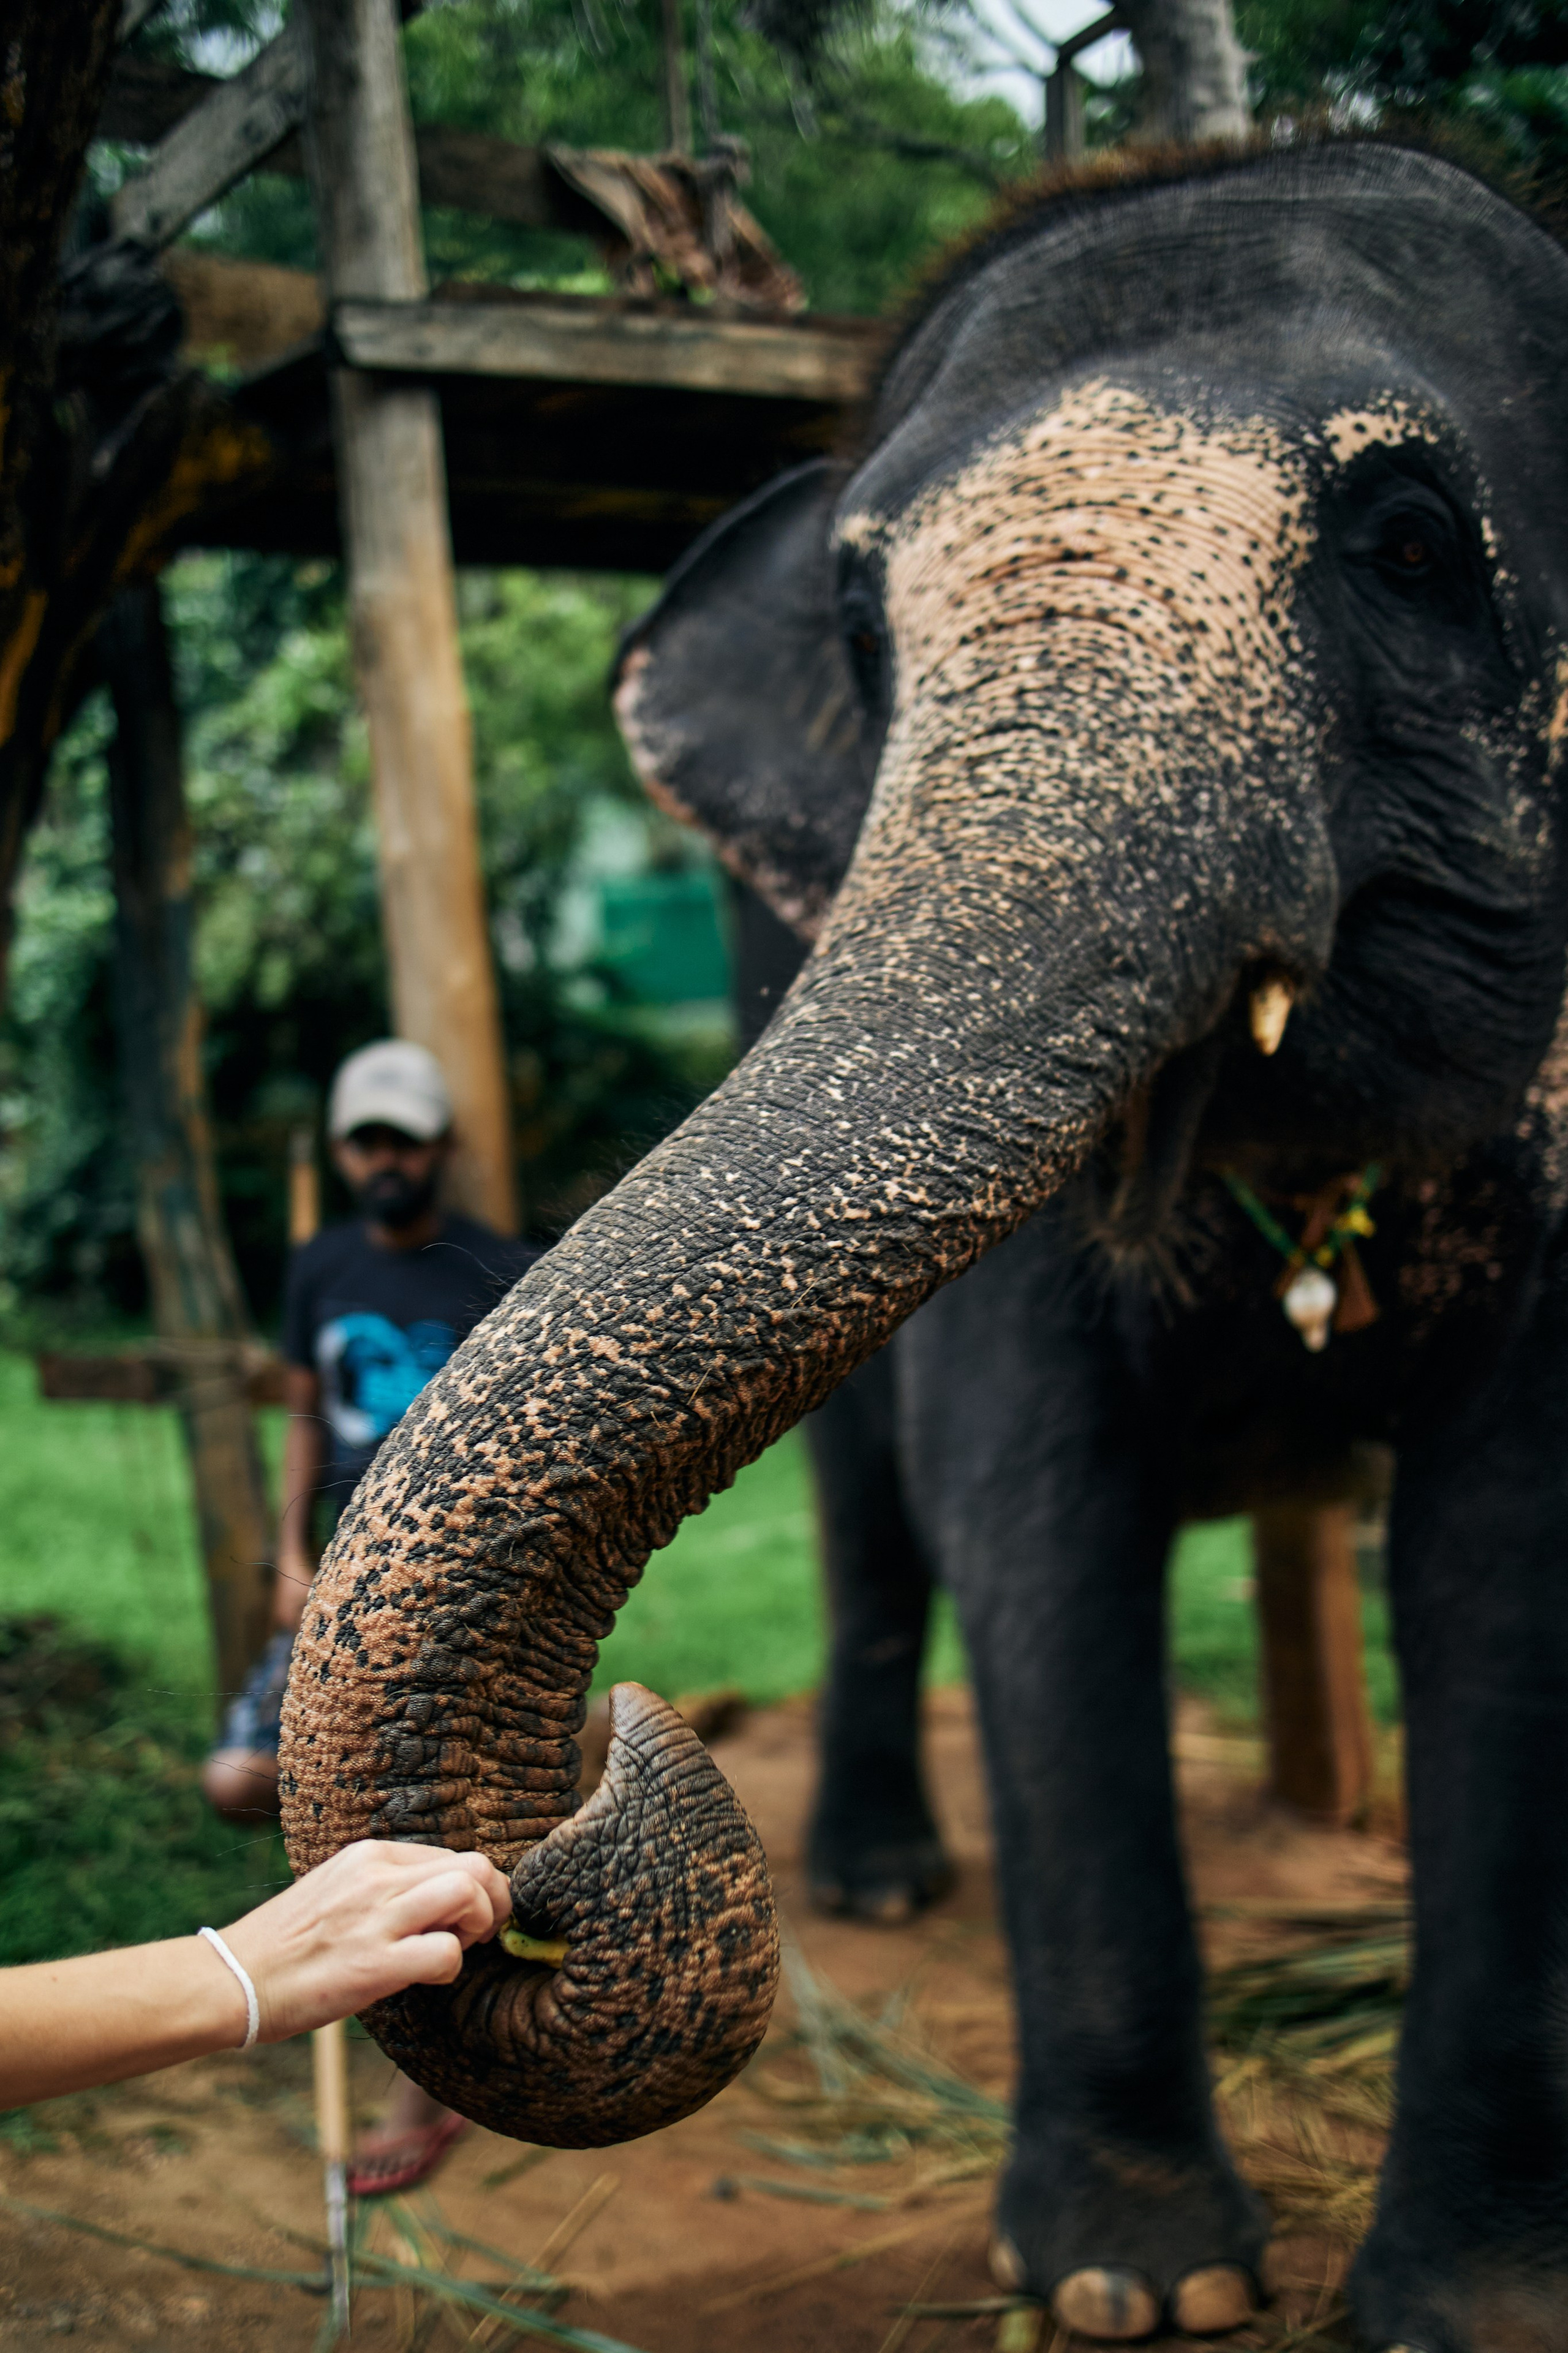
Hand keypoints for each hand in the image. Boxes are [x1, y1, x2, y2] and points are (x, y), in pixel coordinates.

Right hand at [220, 1841, 512, 2041]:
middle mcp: (377, 1876)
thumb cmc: (287, 1944)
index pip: (454, 1855)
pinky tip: (428, 1978)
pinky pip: (446, 1952)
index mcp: (369, 1855)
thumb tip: (439, 1898)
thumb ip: (385, 1885)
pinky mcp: (373, 1964)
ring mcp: (376, 1917)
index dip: (473, 1889)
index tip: (462, 1919)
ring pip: (469, 1892)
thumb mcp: (337, 1888)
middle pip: (475, 1865)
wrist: (234, 1979)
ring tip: (456, 1949)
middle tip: (476, 1934)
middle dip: (492, 1901)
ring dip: (479, 1926)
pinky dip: (451, 1967)